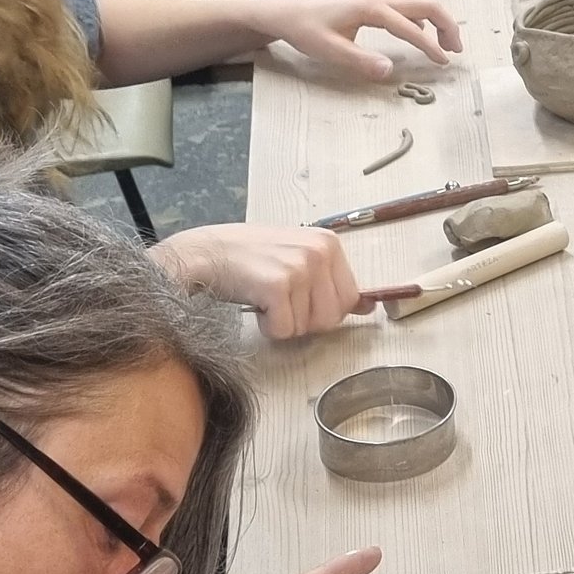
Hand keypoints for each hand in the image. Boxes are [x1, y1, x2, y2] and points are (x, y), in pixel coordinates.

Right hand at [157, 220, 369, 338]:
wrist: (204, 253)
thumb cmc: (249, 257)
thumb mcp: (296, 256)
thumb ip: (330, 279)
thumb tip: (368, 306)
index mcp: (329, 244)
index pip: (349, 299)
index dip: (322, 309)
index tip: (299, 299)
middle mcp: (319, 252)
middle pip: (331, 318)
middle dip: (304, 320)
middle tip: (279, 301)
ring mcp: (300, 268)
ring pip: (308, 327)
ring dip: (284, 323)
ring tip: (266, 298)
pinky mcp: (278, 286)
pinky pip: (284, 330)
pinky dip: (267, 326)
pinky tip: (255, 303)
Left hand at [257, 0, 461, 72]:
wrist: (288, 14)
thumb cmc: (306, 30)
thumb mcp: (330, 50)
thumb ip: (361, 61)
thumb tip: (389, 71)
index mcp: (372, 8)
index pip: (411, 27)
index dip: (430, 46)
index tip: (443, 63)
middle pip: (426, 5)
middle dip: (447, 26)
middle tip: (456, 51)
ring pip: (418, 6)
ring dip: (438, 22)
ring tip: (447, 46)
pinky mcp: (373, 4)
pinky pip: (407, 9)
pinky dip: (423, 22)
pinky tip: (422, 37)